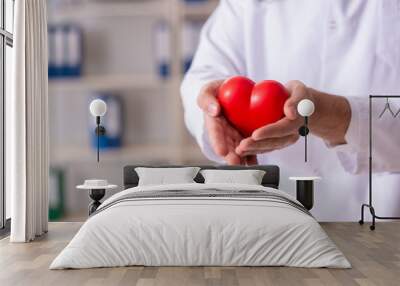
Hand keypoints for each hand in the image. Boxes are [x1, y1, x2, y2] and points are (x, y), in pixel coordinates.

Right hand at [198, 80, 257, 164]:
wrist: (231, 92)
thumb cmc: (217, 92)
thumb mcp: (208, 91)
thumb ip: (206, 99)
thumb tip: (214, 110)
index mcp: (214, 123)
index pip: (215, 133)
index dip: (218, 142)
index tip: (221, 151)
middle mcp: (224, 133)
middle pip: (228, 146)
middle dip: (231, 156)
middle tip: (236, 162)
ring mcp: (236, 136)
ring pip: (240, 149)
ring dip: (243, 158)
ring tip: (248, 165)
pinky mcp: (248, 136)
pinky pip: (252, 145)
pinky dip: (254, 154)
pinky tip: (257, 161)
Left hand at [236, 80, 350, 155]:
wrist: (303, 105)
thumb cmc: (299, 95)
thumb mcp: (299, 91)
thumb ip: (296, 100)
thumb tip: (290, 112)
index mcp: (296, 122)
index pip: (282, 128)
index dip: (269, 132)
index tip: (255, 134)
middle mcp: (291, 134)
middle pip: (274, 142)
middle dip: (257, 145)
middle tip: (242, 146)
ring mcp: (284, 140)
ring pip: (268, 148)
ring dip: (253, 150)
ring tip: (238, 150)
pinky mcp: (277, 142)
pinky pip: (265, 148)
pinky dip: (253, 151)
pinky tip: (241, 151)